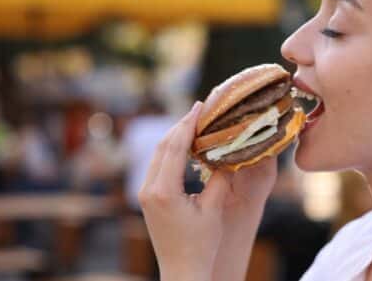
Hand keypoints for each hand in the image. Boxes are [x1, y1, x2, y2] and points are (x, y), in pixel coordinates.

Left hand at [139, 101, 227, 280]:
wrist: (183, 271)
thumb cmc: (201, 244)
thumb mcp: (214, 209)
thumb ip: (219, 179)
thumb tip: (226, 155)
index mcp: (164, 191)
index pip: (175, 147)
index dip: (188, 125)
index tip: (199, 107)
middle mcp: (149, 190)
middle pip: (163, 147)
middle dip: (180, 126)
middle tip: (198, 110)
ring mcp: (145, 195)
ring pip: (158, 156)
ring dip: (175, 138)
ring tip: (193, 123)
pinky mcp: (148, 200)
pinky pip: (158, 167)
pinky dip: (171, 153)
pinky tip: (185, 147)